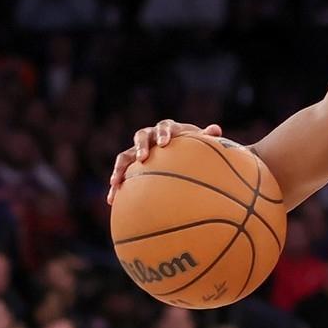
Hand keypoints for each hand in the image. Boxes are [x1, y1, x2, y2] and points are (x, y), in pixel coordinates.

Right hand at [107, 120, 223, 204]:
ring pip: (124, 156)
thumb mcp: (200, 141)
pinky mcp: (131, 165)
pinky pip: (121, 174)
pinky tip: (111, 200)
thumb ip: (206, 137)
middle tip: (142, 157)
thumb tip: (216, 129)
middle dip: (140, 147)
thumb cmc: (192, 145)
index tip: (164, 143)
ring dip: (119, 168)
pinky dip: (116, 186)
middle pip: (140, 137)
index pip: (164, 127)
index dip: (163, 133)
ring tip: (116, 182)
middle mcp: (148, 137)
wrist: (179, 150)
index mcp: (166, 129)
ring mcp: (137, 150)